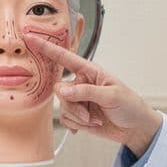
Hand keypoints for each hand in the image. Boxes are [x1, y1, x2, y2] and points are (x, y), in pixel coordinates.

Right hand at [23, 35, 162, 155]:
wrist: (135, 129)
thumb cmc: (130, 106)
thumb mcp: (112, 95)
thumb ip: (86, 92)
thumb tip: (63, 92)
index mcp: (90, 71)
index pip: (64, 57)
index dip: (47, 48)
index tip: (30, 38)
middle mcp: (81, 84)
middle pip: (61, 91)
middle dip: (74, 106)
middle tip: (92, 115)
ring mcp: (79, 100)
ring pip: (63, 107)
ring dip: (79, 118)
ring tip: (96, 120)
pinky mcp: (77, 115)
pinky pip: (66, 119)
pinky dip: (77, 125)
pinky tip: (90, 125)